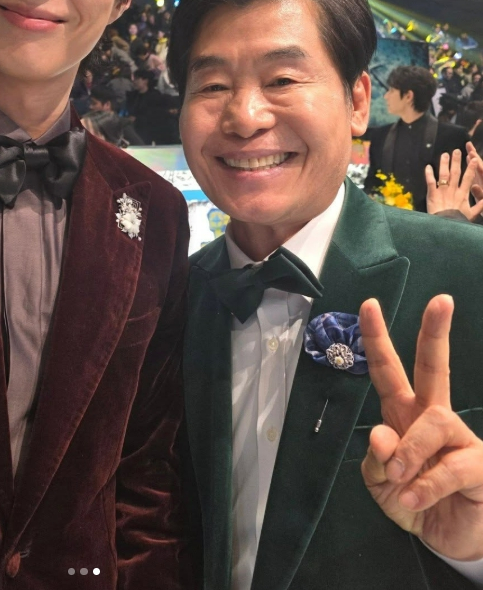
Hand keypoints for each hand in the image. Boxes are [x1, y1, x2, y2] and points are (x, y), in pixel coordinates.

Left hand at [360, 296, 482, 560]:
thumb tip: (381, 435)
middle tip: (441, 300)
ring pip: (435, 421)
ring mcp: (461, 440)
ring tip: (399, 482)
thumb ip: (375, 459)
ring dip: (410, 453)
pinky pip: (453, 466)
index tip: (368, 304)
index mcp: (403, 414)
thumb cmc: (411, 501)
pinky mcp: (481, 467)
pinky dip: (426, 486)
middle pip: (436, 368)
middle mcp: (433, 417)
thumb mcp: (380, 482)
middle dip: (435, 333)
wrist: (447, 540)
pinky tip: (414, 500)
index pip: (388, 370)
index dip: (376, 339)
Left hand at [425, 149, 482, 219]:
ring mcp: (442, 191)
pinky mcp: (432, 194)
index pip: (468, 178)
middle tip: (456, 150)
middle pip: (455, 173)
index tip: (473, 159)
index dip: (471, 168)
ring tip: (445, 154)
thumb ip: (480, 205)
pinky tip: (428, 167)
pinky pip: (430, 182)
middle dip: (456, 161)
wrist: (446, 226)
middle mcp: (453, 190)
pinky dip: (429, 174)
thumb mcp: (472, 214)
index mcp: (463, 194)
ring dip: (444, 164)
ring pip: (444, 175)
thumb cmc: (458, 221)